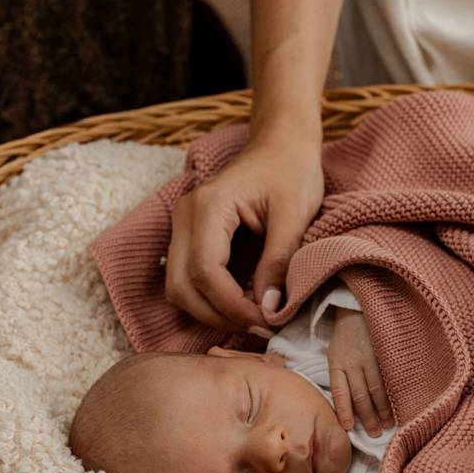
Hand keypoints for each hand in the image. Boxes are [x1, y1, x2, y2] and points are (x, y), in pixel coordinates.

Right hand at [165, 130, 324, 332]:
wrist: (281, 144)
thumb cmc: (291, 171)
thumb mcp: (295, 215)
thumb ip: (279, 261)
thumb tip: (268, 309)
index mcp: (209, 207)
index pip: (205, 272)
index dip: (232, 306)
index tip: (267, 321)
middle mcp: (185, 216)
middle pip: (181, 286)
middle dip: (218, 315)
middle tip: (261, 327)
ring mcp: (182, 225)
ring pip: (178, 287)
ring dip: (211, 311)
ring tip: (253, 319)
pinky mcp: (190, 235)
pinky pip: (187, 277)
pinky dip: (209, 298)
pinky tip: (241, 305)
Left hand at [326, 307, 393, 435]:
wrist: (359, 306)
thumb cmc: (346, 336)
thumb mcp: (335, 354)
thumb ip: (340, 376)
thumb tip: (348, 407)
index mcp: (337, 362)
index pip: (340, 392)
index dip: (344, 411)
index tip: (349, 428)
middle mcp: (353, 361)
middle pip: (360, 395)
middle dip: (368, 417)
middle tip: (374, 434)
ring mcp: (371, 357)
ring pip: (377, 389)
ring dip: (383, 410)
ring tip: (388, 424)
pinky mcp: (385, 352)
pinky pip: (390, 377)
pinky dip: (394, 394)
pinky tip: (398, 405)